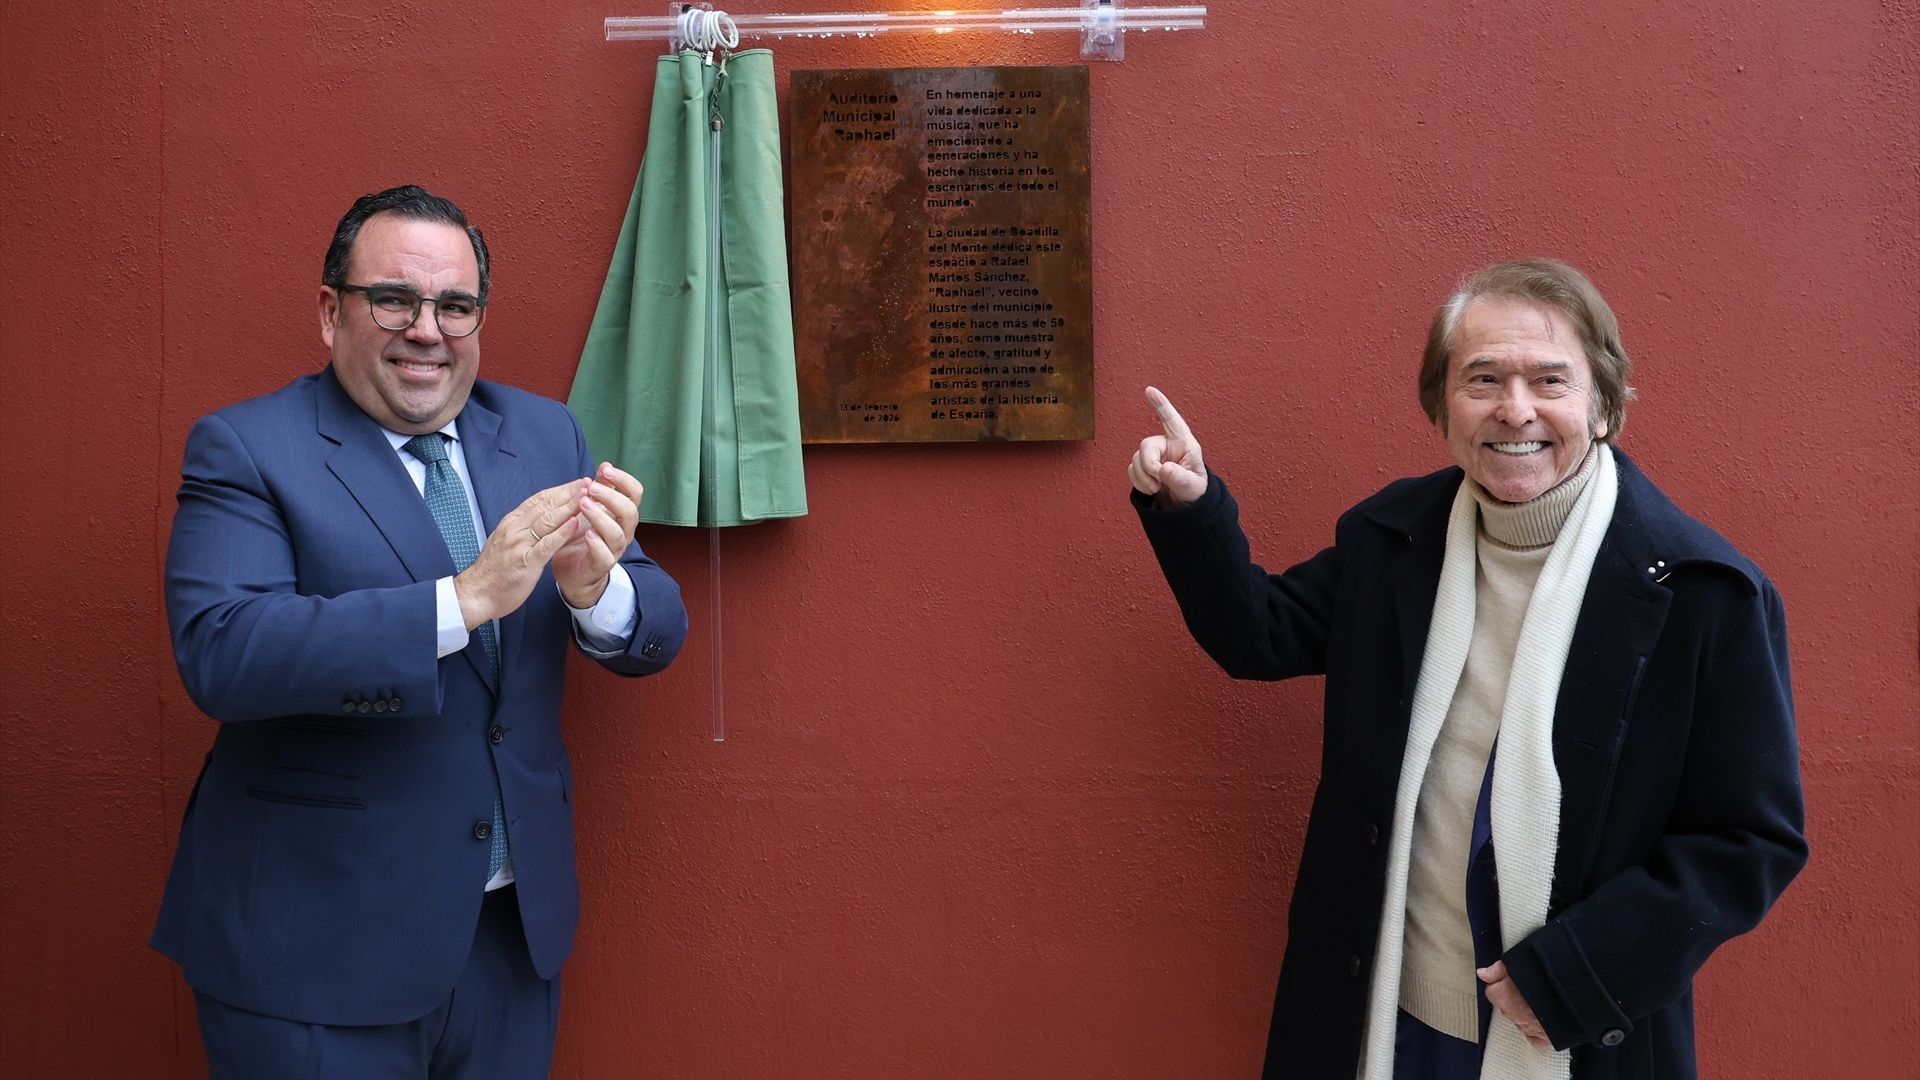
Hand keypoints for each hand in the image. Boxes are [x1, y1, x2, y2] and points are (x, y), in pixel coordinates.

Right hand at [453, 480, 587, 628]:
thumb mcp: (506, 541)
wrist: (476, 593)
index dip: (559, 489)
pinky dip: (562, 532)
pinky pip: (547, 544)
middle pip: (546, 505)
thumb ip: (523, 528)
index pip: (538, 499)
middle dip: (568, 492)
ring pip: (548, 520)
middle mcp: (515, 529)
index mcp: (511, 522)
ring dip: (570, 506)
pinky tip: (575, 523)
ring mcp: (520, 544)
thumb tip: (541, 516)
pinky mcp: (526, 562)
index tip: (576, 482)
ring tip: (587, 496)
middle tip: (588, 482)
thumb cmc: (493, 570)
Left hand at [552, 462, 643, 608]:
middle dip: (611, 496)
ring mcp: (614, 549)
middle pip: (629, 512)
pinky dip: (597, 544)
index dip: (623, 480)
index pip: (635, 494)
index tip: (605, 469)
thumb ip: (598, 489)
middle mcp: (624, 531)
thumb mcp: (589, 508)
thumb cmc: (581, 536)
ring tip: (582, 504)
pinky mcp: (601, 565)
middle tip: (590, 487)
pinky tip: (587, 533)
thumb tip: (605, 466)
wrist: (574, 571)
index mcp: (622, 515)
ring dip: (600, 517)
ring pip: (617, 533)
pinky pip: (605, 555)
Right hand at [1128, 386, 1207, 507]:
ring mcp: (1153, 455)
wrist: (1185, 504)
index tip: (1149, 390)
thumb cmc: (1194, 489)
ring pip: (1136, 459)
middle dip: (1148, 466)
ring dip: (1144, 478)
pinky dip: (1138, 482)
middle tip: (1158, 482)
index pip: (1171, 420)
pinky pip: (1131, 470)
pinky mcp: (1142, 466)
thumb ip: (1179, 477)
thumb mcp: (1192, 486)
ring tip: (1157, 489)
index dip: (1160, 405)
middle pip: (1146, 445)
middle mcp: (1166, 445)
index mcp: (1183, 443)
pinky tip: (1151, 489)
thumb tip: (1163, 469)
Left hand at [1478, 961, 1551, 1048]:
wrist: (1569, 992)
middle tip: (1530, 990)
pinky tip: (1543, 1022)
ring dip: (1526, 1013)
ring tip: (1541, 1002)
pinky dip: (1538, 1032)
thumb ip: (1496, 969)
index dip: (1504, 984)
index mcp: (1502, 996)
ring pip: (1520, 1020)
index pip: (1493, 991)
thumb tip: (1481, 973)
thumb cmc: (1543, 974)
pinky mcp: (1544, 1038)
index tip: (1514, 980)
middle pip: (1507, 1006)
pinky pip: (1536, 1038)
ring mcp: (1527, 1028)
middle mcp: (1512, 1014)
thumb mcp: (1517, 963)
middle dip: (1515, 999)